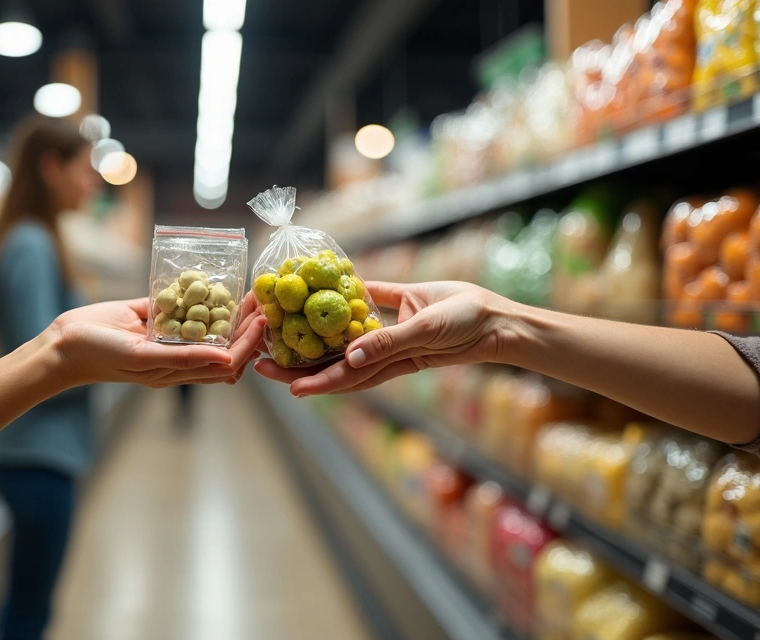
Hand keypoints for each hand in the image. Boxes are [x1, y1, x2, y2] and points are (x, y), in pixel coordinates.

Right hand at [47, 296, 265, 387]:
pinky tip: (213, 280)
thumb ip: (185, 359)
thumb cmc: (102, 356)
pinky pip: (179, 304)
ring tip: (247, 290)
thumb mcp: (145, 358)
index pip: (225, 360)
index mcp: (177, 371)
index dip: (247, 342)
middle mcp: (175, 354)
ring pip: (205, 322)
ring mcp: (164, 334)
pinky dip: (197, 294)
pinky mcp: (150, 314)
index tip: (262, 320)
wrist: (64, 343)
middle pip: (221, 341)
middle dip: (245, 323)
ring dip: (227, 308)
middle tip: (263, 300)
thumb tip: (228, 360)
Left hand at [254, 281, 514, 394]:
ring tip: (280, 327)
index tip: (284, 385)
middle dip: (298, 363)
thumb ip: (390, 341)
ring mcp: (390, 328)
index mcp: (389, 362)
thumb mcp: (427, 331)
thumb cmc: (466, 328)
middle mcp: (383, 349)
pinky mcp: (400, 304)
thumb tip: (350, 357)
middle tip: (260, 358)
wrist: (498, 315)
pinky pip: (368, 300)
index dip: (314, 381)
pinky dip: (347, 294)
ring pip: (343, 332)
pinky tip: (322, 284)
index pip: (344, 376)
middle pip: (333, 360)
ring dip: (314, 332)